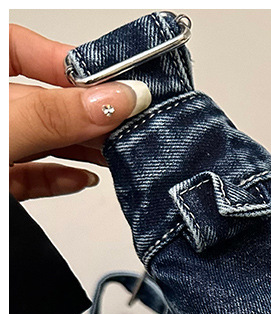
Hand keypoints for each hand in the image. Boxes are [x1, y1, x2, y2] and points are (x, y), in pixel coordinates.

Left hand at [9, 24, 150, 200]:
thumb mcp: (4, 131)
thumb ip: (57, 116)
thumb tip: (118, 99)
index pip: (21, 47)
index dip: (70, 61)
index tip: (116, 82)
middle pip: (45, 99)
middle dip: (91, 112)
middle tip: (133, 122)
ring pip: (46, 139)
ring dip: (86, 147)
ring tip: (121, 151)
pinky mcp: (3, 185)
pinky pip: (35, 175)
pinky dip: (64, 177)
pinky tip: (87, 178)